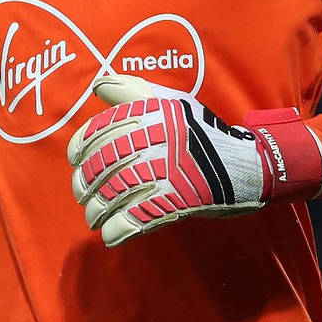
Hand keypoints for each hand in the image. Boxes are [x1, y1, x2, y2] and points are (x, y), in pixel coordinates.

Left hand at [66, 74, 321, 247]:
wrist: (246, 163)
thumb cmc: (202, 132)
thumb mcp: (171, 101)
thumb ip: (132, 91)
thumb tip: (97, 85)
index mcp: (151, 114)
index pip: (100, 131)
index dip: (80, 148)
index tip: (75, 161)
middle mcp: (156, 139)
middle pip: (103, 165)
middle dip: (85, 184)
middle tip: (83, 195)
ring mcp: (166, 171)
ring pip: (115, 194)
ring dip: (98, 211)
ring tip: (94, 219)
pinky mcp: (177, 200)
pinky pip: (137, 218)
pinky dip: (118, 230)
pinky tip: (110, 236)